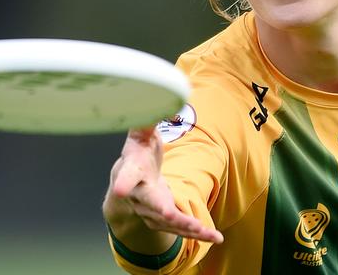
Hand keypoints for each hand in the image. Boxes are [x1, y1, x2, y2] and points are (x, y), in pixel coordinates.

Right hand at [109, 127, 223, 243]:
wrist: (128, 185)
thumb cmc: (138, 154)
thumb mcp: (141, 135)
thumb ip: (147, 122)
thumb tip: (159, 99)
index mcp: (131, 171)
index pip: (126, 175)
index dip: (124, 183)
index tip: (121, 190)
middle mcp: (138, 195)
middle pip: (149, 204)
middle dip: (161, 210)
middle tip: (172, 215)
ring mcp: (149, 211)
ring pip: (168, 222)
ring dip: (187, 227)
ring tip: (208, 233)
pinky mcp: (163, 220)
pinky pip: (181, 229)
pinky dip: (198, 234)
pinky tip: (216, 238)